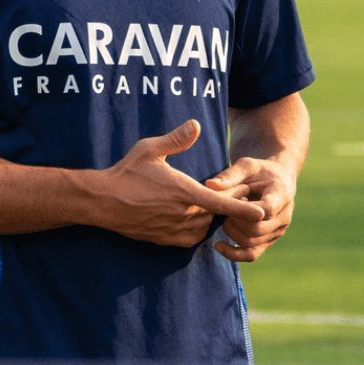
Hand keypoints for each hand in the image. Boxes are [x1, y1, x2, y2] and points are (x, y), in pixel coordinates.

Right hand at [94, 120, 265, 247]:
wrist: (102, 202)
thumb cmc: (125, 173)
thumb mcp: (149, 149)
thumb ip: (176, 139)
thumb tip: (196, 125)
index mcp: (183, 192)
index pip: (222, 203)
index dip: (243, 208)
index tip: (262, 211)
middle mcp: (182, 214)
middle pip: (216, 214)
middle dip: (226, 203)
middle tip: (231, 190)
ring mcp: (173, 229)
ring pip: (204, 226)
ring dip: (210, 216)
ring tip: (211, 202)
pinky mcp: (164, 239)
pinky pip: (190, 238)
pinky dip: (197, 228)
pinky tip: (193, 216)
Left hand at [205, 157, 295, 261]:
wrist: (276, 180)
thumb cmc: (259, 170)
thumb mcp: (246, 165)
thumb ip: (230, 175)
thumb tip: (209, 185)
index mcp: (281, 195)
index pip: (266, 210)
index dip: (245, 210)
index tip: (233, 199)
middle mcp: (283, 216)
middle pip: (256, 229)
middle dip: (234, 221)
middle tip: (223, 209)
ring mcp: (277, 231)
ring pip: (252, 243)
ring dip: (231, 233)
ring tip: (224, 217)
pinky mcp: (269, 241)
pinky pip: (252, 255)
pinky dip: (233, 254)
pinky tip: (218, 245)